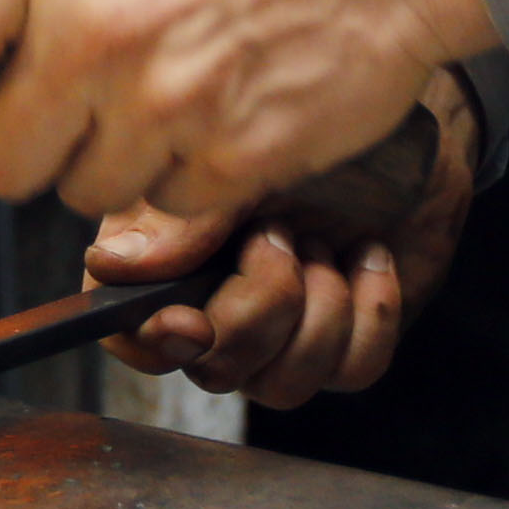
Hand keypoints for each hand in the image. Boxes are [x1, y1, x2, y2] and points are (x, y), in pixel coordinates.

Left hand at [0, 0, 497, 219]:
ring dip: (105, 158)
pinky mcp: (231, 161)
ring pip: (77, 193)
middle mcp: (97, 28)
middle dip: (18, 138)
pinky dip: (182, 174)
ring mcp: (166, 103)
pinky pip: (164, 206)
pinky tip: (210, 108)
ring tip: (155, 87)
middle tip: (61, 95)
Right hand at [88, 69, 481, 409]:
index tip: (190, 321)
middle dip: (262, 306)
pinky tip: (370, 256)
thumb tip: (108, 268)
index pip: (128, 337)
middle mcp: (215, 306)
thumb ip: (180, 220)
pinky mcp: (345, 344)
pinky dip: (371, 311)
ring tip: (325, 242)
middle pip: (214, 370)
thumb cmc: (306, 121)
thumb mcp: (241, 158)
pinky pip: (350, 372)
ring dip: (320, 310)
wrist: (400, 124)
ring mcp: (280, 333)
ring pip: (283, 387)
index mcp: (166, 259)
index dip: (151, 344)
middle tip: (284, 234)